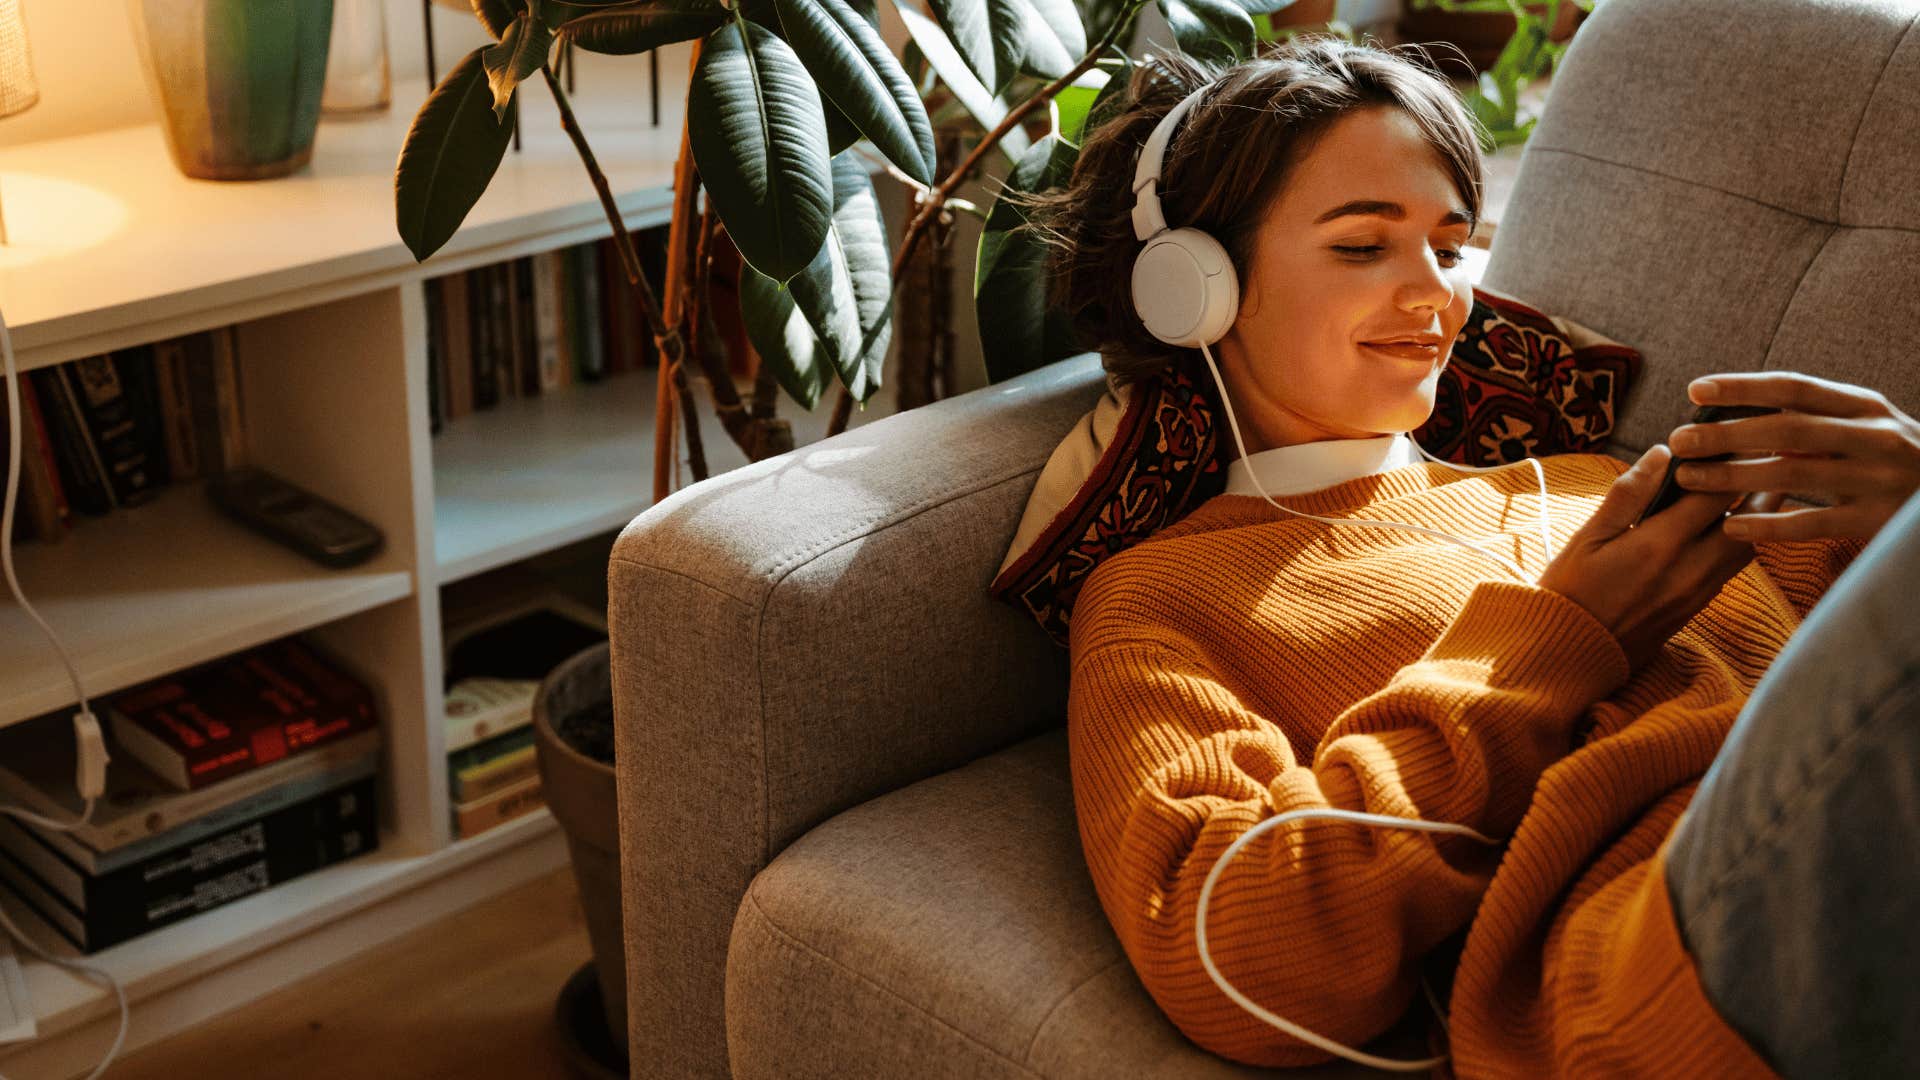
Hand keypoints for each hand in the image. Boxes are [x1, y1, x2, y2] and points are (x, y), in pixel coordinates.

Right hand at [1538, 445, 1782, 672]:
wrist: (1567, 654)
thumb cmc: (1568, 590)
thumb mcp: (1587, 536)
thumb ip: (1627, 494)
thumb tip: (1662, 454)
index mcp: (1659, 544)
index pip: (1716, 492)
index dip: (1728, 460)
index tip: (1727, 439)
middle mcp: (1690, 569)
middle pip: (1750, 519)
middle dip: (1756, 484)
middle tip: (1758, 456)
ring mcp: (1698, 592)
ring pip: (1747, 546)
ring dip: (1750, 516)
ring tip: (1743, 488)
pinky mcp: (1696, 608)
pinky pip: (1731, 569)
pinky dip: (1735, 542)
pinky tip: (1719, 528)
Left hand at [1668, 372, 1919, 542]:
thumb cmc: (1891, 459)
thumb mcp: (1863, 426)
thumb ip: (1812, 420)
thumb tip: (1739, 415)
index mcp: (1863, 406)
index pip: (1794, 387)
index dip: (1742, 387)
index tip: (1695, 390)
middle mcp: (1873, 435)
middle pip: (1786, 429)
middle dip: (1726, 434)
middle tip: (1678, 441)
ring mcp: (1877, 479)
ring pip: (1793, 474)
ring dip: (1733, 476)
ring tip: (1688, 479)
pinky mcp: (1876, 520)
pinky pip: (1812, 523)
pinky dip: (1768, 524)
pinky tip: (1731, 526)